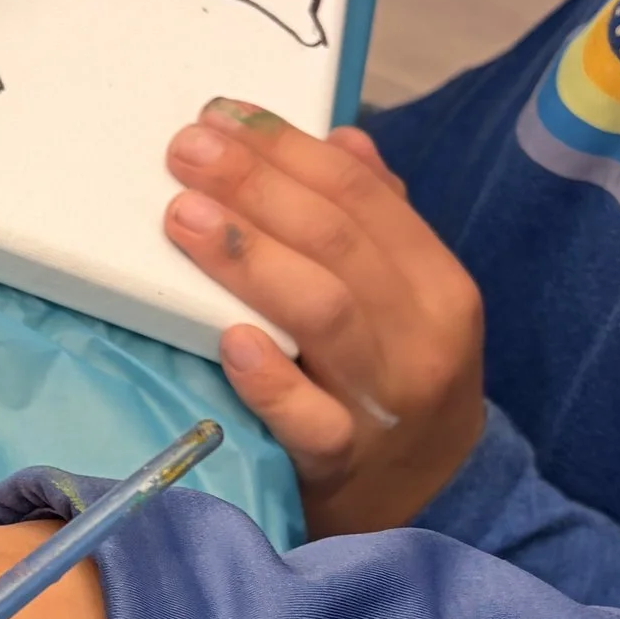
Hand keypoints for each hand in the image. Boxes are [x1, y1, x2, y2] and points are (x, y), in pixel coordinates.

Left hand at [163, 97, 482, 531]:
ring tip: (183, 218)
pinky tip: (229, 340)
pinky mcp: (344, 463)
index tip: (219, 116)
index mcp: (437, 282)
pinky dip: (270, 378)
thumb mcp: (407, 303)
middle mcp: (421, 336)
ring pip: (324, 314)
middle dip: (256, 187)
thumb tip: (341, 138)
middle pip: (337, 243)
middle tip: (186, 152)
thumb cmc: (396, 383)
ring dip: (249, 260)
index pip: (360, 196)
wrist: (433, 502)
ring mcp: (384, 401)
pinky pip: (309, 417)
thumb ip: (378, 222)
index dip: (287, 149)